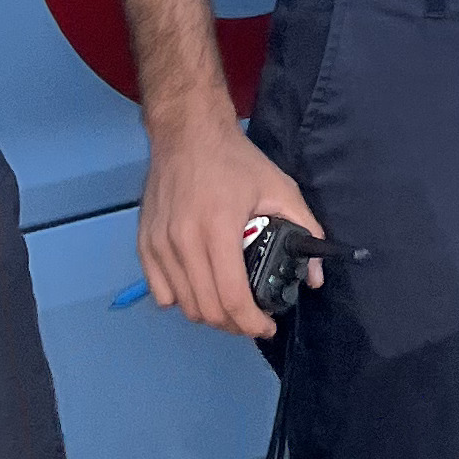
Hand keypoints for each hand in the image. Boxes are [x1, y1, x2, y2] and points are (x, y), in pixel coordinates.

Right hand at [140, 111, 323, 341]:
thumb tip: (314, 277)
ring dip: (209, 315)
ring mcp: (159, 243)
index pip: (231, 297)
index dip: (251, 323)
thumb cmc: (235, 160)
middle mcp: (183, 241)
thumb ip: (305, 229)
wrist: (186, 132)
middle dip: (234, 325)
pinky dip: (180, 300)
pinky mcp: (144, 243)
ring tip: (228, 307)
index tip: (268, 326)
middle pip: (206, 309)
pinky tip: (198, 288)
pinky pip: (159, 292)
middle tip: (251, 318)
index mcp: (218, 228)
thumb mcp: (279, 187)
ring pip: (182, 305)